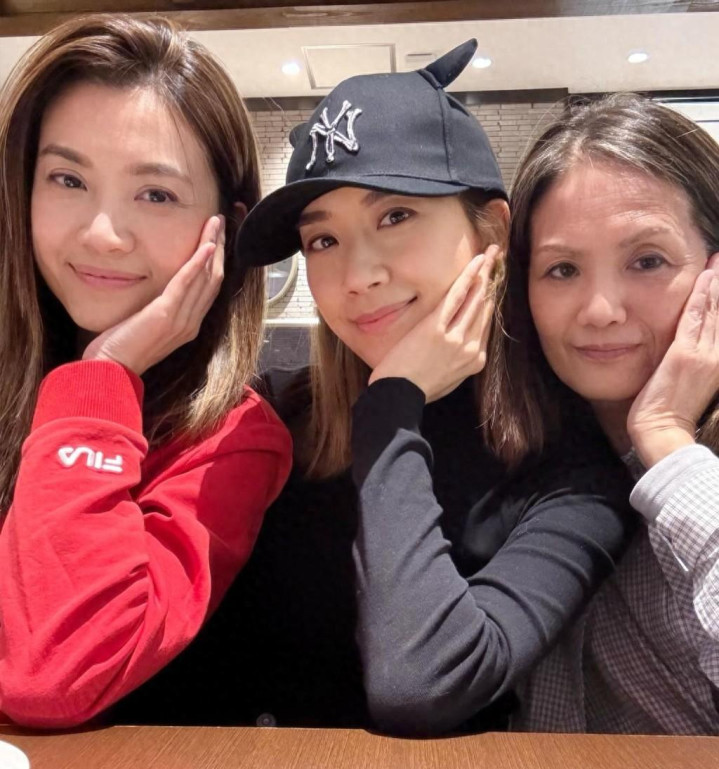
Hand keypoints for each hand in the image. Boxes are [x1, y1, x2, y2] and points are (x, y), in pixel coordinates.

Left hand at [83, 215, 224, 375]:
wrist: (110, 370)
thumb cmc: (122, 349)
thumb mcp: (146, 325)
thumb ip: (159, 309)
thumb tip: (159, 290)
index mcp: (189, 325)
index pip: (210, 288)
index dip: (216, 261)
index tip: (216, 237)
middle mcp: (191, 323)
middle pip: (214, 279)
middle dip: (219, 248)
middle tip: (220, 222)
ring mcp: (181, 320)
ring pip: (206, 278)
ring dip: (211, 247)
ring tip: (215, 224)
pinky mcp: (166, 315)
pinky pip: (187, 285)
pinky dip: (198, 264)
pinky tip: (206, 246)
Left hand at [368, 245, 500, 402]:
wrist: (399, 397)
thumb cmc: (417, 391)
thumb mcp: (448, 381)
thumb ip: (459, 363)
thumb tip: (461, 350)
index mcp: (474, 361)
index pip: (486, 325)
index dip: (490, 300)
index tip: (492, 283)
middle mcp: (470, 347)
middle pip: (484, 308)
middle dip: (491, 281)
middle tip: (497, 260)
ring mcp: (455, 337)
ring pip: (475, 299)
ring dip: (483, 273)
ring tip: (491, 254)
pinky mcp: (436, 328)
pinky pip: (456, 298)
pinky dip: (467, 278)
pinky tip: (476, 263)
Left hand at [628, 260, 718, 466]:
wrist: (661, 431)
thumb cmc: (669, 411)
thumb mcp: (689, 380)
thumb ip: (694, 359)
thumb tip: (689, 347)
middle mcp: (718, 356)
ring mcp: (704, 355)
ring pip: (717, 310)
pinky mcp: (685, 356)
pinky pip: (695, 318)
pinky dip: (703, 296)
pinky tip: (707, 277)